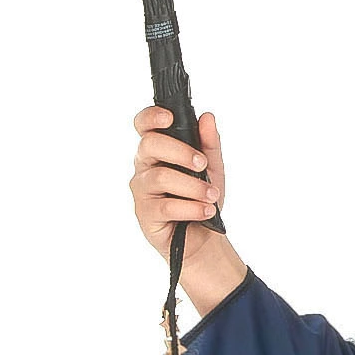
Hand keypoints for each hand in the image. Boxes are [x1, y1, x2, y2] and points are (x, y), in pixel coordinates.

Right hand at [129, 106, 223, 262]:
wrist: (203, 237)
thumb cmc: (201, 199)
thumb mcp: (212, 169)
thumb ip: (209, 144)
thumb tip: (207, 118)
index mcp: (157, 150)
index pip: (144, 126)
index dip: (151, 117)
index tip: (169, 118)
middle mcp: (144, 166)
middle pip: (150, 145)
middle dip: (181, 152)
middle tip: (202, 164)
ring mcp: (142, 190)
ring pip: (161, 177)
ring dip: (192, 186)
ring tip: (212, 196)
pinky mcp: (145, 214)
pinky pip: (166, 206)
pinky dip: (191, 208)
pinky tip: (206, 211)